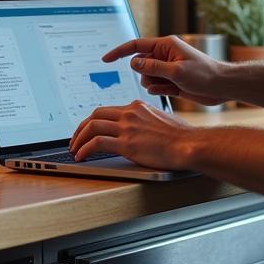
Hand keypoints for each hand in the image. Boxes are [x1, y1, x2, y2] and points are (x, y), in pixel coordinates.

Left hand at [70, 100, 196, 170]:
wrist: (188, 144)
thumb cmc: (181, 137)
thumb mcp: (161, 120)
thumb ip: (145, 122)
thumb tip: (138, 131)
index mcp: (137, 107)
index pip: (107, 110)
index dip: (93, 121)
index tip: (88, 130)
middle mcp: (129, 113)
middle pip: (95, 115)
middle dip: (81, 127)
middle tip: (75, 139)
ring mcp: (127, 127)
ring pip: (91, 126)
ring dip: (78, 138)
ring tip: (74, 149)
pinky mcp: (126, 143)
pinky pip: (96, 143)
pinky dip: (84, 149)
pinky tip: (81, 157)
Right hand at [103, 36, 226, 105]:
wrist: (222, 87)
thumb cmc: (205, 75)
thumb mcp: (177, 71)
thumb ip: (153, 67)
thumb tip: (133, 62)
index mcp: (166, 46)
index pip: (136, 45)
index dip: (119, 52)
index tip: (105, 59)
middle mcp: (164, 55)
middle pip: (140, 64)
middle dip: (146, 74)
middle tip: (164, 79)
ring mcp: (167, 69)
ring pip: (146, 77)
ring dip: (154, 84)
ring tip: (171, 86)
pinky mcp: (170, 81)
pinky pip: (154, 86)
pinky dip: (160, 91)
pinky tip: (174, 91)